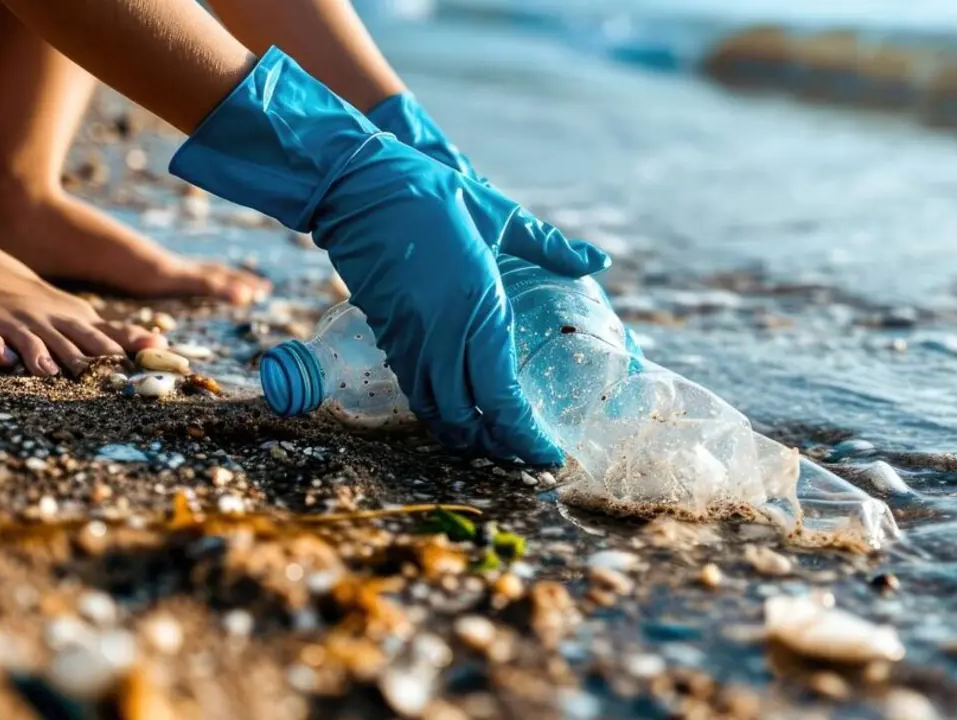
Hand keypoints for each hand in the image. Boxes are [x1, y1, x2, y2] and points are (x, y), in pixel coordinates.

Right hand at [171, 49, 607, 463]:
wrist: (357, 184)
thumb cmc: (434, 193)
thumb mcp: (500, 215)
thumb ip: (551, 247)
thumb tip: (599, 260)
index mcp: (477, 308)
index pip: (503, 399)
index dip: (526, 436)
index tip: (550, 454)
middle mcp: (442, 336)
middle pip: (470, 422)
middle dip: (501, 448)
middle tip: (531, 453)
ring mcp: (410, 341)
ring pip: (438, 415)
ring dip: (469, 437)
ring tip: (500, 441)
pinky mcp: (389, 336)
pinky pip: (417, 392)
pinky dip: (442, 414)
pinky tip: (463, 412)